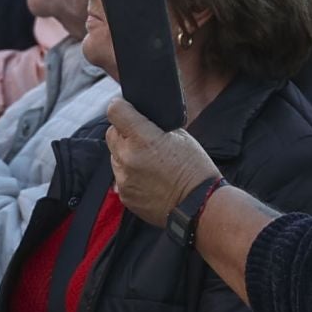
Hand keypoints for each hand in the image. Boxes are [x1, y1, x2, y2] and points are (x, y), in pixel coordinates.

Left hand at [104, 98, 217, 226]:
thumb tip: (139, 119)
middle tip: (142, 138)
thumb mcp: (180, 136)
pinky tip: (149, 178)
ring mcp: (123, 178)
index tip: (124, 107)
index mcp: (143, 139)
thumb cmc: (194, 169)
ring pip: (114, 156)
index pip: (115, 112)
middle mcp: (128, 158)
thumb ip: (154, 126)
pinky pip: (120, 177)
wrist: (199, 205)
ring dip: (126, 154)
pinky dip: (130, 174)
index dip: (120, 107)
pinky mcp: (124, 195)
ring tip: (149, 161)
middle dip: (124, 132)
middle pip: (111, 133)